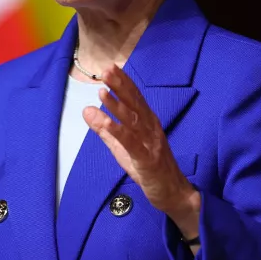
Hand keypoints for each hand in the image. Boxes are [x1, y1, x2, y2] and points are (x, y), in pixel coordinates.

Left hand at [82, 64, 199, 237]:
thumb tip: (86, 110)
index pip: (135, 98)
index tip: (111, 67)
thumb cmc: (149, 168)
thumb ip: (106, 130)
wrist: (174, 193)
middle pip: (134, 104)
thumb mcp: (123, 148)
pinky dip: (118, 132)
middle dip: (120, 86)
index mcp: (147, 123)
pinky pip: (131, 143)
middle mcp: (151, 129)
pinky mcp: (147, 160)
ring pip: (133, 121)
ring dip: (117, 106)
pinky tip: (106, 122)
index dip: (123, 82)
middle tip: (106, 70)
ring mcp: (150, 143)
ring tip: (102, 91)